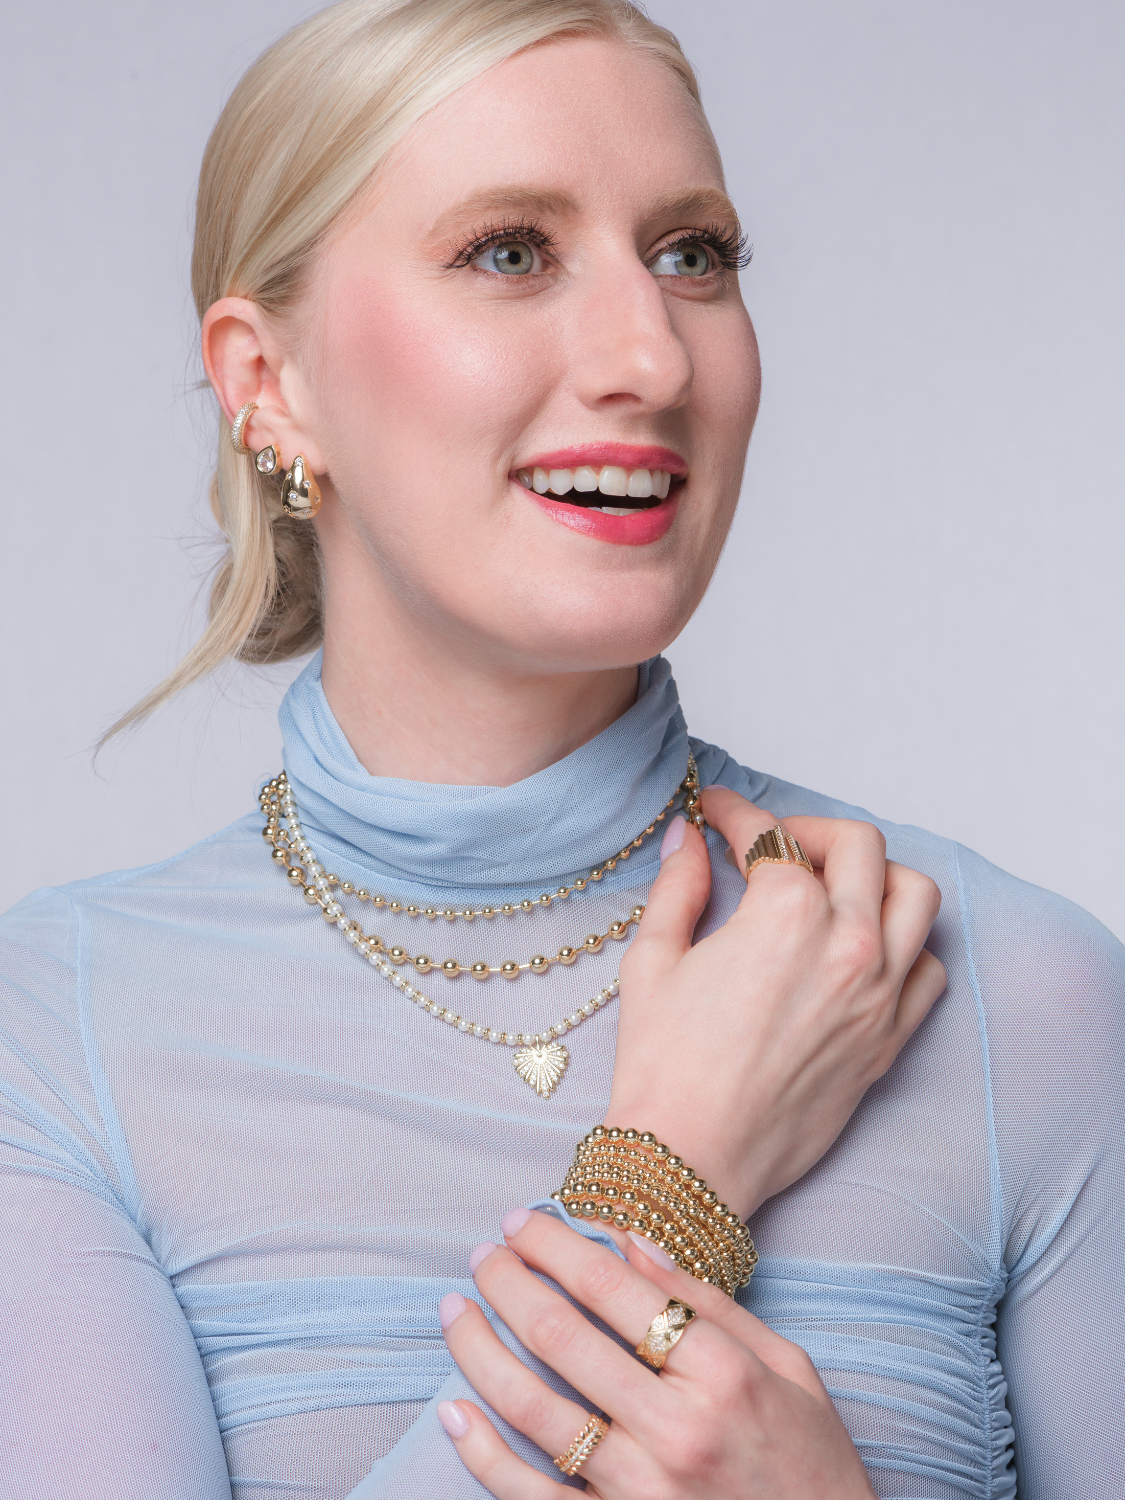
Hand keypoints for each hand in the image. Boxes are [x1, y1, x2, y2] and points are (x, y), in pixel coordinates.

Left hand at [437, 1206, 876, 1498]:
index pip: (616, 1290)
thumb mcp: (786, 1366)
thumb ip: (709, 1303)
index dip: (557, 1247)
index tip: (524, 1222)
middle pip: (564, 1338)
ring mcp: (641, 1492)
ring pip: (533, 1409)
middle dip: (509, 1283)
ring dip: (480, 1351)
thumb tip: (634, 1242)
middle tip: (483, 1254)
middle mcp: (676, 1432)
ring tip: (455, 1310)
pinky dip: (482, 1453)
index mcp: (722, 1376)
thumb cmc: (809, 1459)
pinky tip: (453, 1411)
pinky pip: (529, 1496)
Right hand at [606, 788, 946, 1217]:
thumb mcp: (653, 959)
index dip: (732, 814)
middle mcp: (847, 944)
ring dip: (874, 876)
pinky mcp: (891, 1040)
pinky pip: (928, 969)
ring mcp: (880, 994)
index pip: (769, 834)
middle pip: (858, 845)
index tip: (713, 813)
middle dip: (810, 830)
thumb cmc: (664, 1066)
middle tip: (772, 846)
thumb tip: (688, 838)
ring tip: (829, 889)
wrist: (691, 1161)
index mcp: (785, 914)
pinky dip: (904, 945)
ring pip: (914, 895)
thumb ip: (679, 885)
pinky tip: (859, 950)